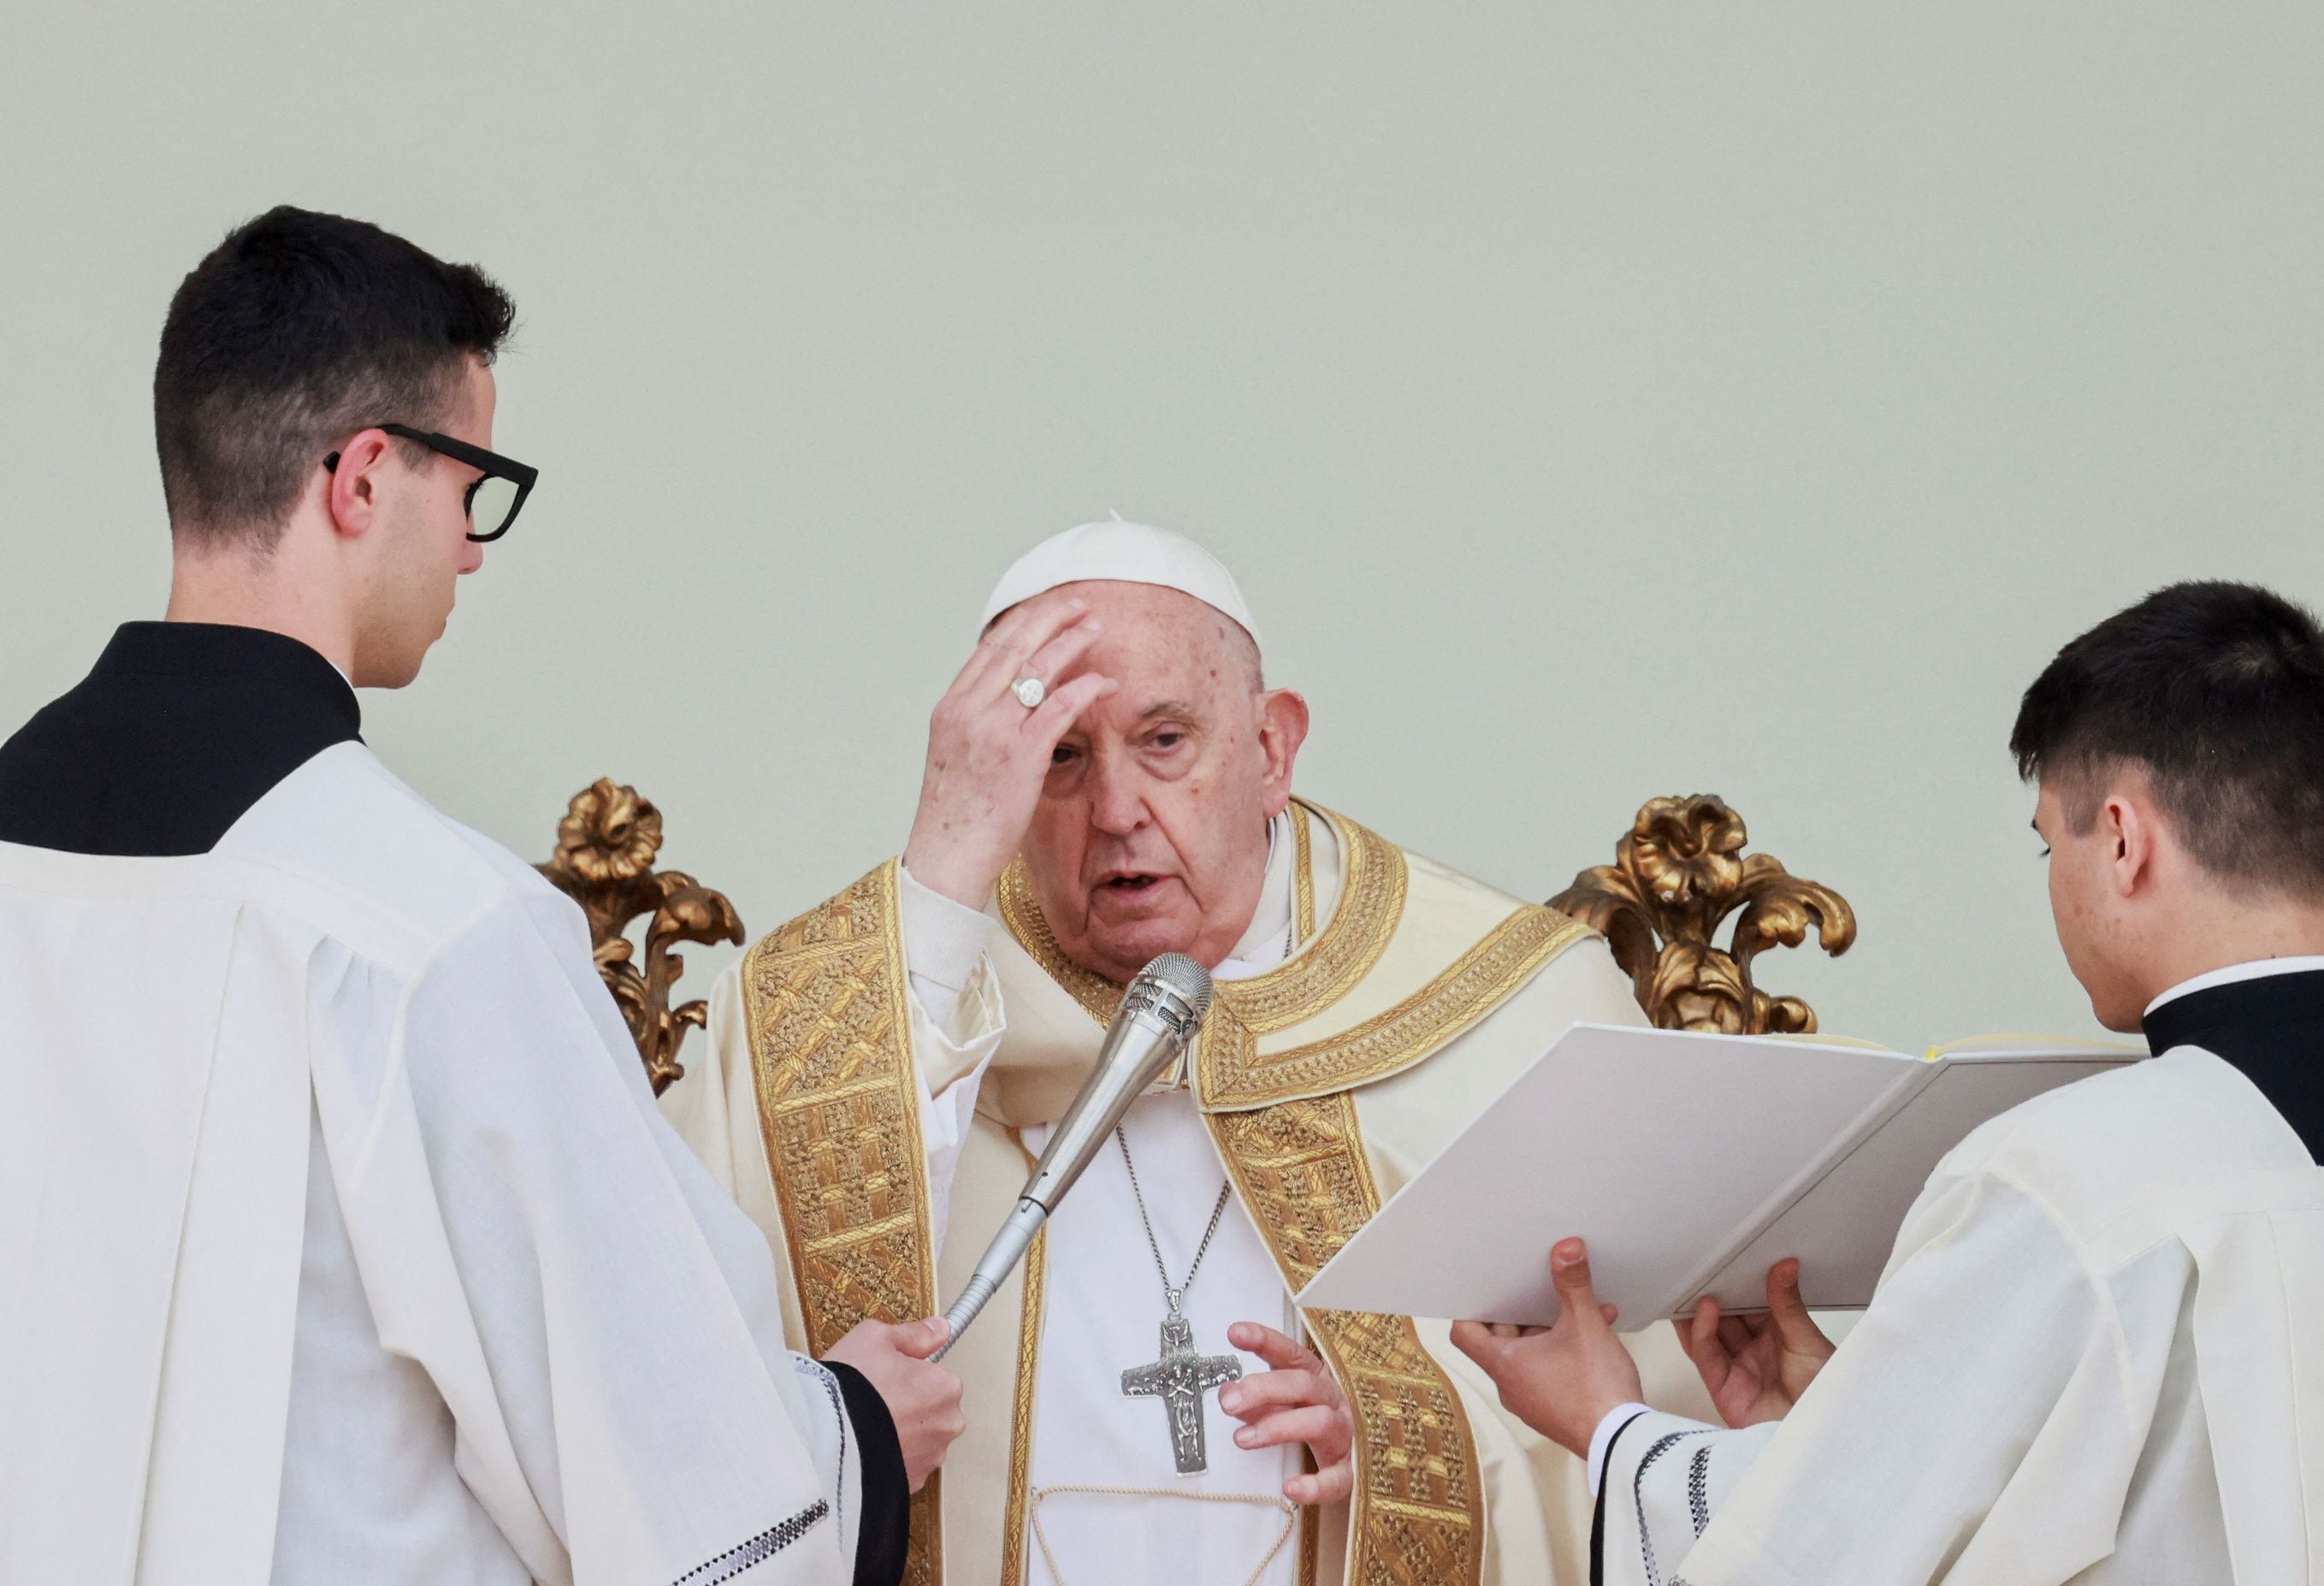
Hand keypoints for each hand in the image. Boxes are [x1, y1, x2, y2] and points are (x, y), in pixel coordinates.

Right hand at [824, 1317, 965, 1491]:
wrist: (823, 1439)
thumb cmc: (851, 1387)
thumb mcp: (876, 1339)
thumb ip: (915, 1334)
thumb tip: (939, 1330)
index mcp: (945, 1388)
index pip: (937, 1376)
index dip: (908, 1373)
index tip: (886, 1376)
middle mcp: (946, 1425)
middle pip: (932, 1409)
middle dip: (910, 1405)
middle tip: (874, 1398)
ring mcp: (929, 1458)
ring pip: (920, 1439)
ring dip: (901, 1433)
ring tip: (866, 1425)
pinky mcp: (910, 1484)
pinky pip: (905, 1464)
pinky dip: (890, 1456)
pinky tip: (866, 1446)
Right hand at [902, 598, 1118, 908]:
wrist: (947, 857)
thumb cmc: (956, 815)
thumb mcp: (955, 755)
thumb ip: (977, 723)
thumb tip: (1007, 702)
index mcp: (950, 708)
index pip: (989, 650)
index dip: (1022, 623)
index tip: (1046, 609)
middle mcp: (969, 711)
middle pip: (1015, 647)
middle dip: (1050, 618)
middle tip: (1079, 605)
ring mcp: (994, 732)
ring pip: (1038, 669)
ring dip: (1072, 643)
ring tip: (1096, 631)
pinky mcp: (1021, 756)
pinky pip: (1060, 707)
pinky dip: (1086, 688)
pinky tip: (1105, 683)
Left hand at [1219, 1322, 1353, 1504]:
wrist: (1353, 1460)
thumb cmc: (1311, 1424)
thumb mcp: (1282, 1406)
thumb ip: (1254, 1400)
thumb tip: (1228, 1392)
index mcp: (1316, 1378)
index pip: (1291, 1353)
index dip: (1264, 1341)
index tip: (1235, 1333)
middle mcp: (1332, 1400)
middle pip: (1303, 1384)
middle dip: (1263, 1389)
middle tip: (1229, 1402)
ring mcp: (1344, 1435)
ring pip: (1319, 1422)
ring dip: (1278, 1428)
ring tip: (1242, 1438)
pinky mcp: (1347, 1471)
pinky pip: (1336, 1478)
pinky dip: (1314, 1485)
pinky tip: (1290, 1487)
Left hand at [1449, 1238, 1640, 1457]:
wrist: (1622, 1441)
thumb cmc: (1595, 1388)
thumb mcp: (1585, 1325)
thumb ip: (1573, 1285)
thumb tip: (1567, 1249)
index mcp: (1504, 1364)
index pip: (1464, 1333)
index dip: (1471, 1308)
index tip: (1486, 1289)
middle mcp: (1511, 1385)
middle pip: (1501, 1340)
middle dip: (1524, 1312)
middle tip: (1538, 1290)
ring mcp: (1532, 1400)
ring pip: (1532, 1354)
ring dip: (1553, 1329)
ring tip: (1581, 1308)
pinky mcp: (1555, 1409)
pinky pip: (1551, 1371)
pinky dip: (1567, 1351)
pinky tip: (1600, 1331)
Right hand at [1675, 1258, 1834, 1427]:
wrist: (1822, 1437)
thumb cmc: (1826, 1396)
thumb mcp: (1809, 1342)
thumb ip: (1788, 1305)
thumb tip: (1786, 1266)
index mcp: (1778, 1335)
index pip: (1752, 1301)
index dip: (1741, 1280)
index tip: (1733, 1255)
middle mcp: (1754, 1350)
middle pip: (1727, 1315)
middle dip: (1716, 1290)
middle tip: (1708, 1263)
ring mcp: (1737, 1368)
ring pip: (1709, 1332)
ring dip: (1701, 1309)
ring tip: (1697, 1281)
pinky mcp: (1722, 1387)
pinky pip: (1705, 1355)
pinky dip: (1701, 1331)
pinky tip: (1706, 1309)